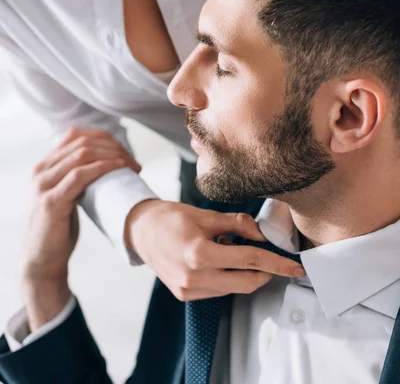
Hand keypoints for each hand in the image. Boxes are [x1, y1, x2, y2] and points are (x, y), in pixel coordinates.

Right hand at [22, 128, 140, 330]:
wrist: (42, 260)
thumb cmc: (58, 228)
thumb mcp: (65, 195)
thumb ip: (75, 177)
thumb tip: (106, 161)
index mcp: (43, 165)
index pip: (75, 135)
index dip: (104, 138)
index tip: (124, 151)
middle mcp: (40, 170)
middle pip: (82, 142)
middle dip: (113, 147)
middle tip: (133, 162)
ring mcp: (43, 185)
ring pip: (82, 154)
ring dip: (112, 156)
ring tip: (131, 166)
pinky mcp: (51, 201)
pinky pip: (80, 175)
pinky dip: (103, 168)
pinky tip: (119, 169)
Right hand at [125, 200, 304, 300]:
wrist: (140, 230)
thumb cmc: (171, 217)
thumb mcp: (206, 215)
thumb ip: (237, 224)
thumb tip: (263, 235)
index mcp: (199, 254)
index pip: (250, 261)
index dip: (277, 264)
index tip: (296, 267)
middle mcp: (194, 277)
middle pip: (247, 282)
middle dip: (267, 273)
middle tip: (278, 260)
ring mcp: (188, 289)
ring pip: (234, 288)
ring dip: (245, 274)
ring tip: (235, 250)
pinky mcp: (185, 295)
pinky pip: (219, 290)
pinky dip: (228, 277)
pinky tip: (221, 259)